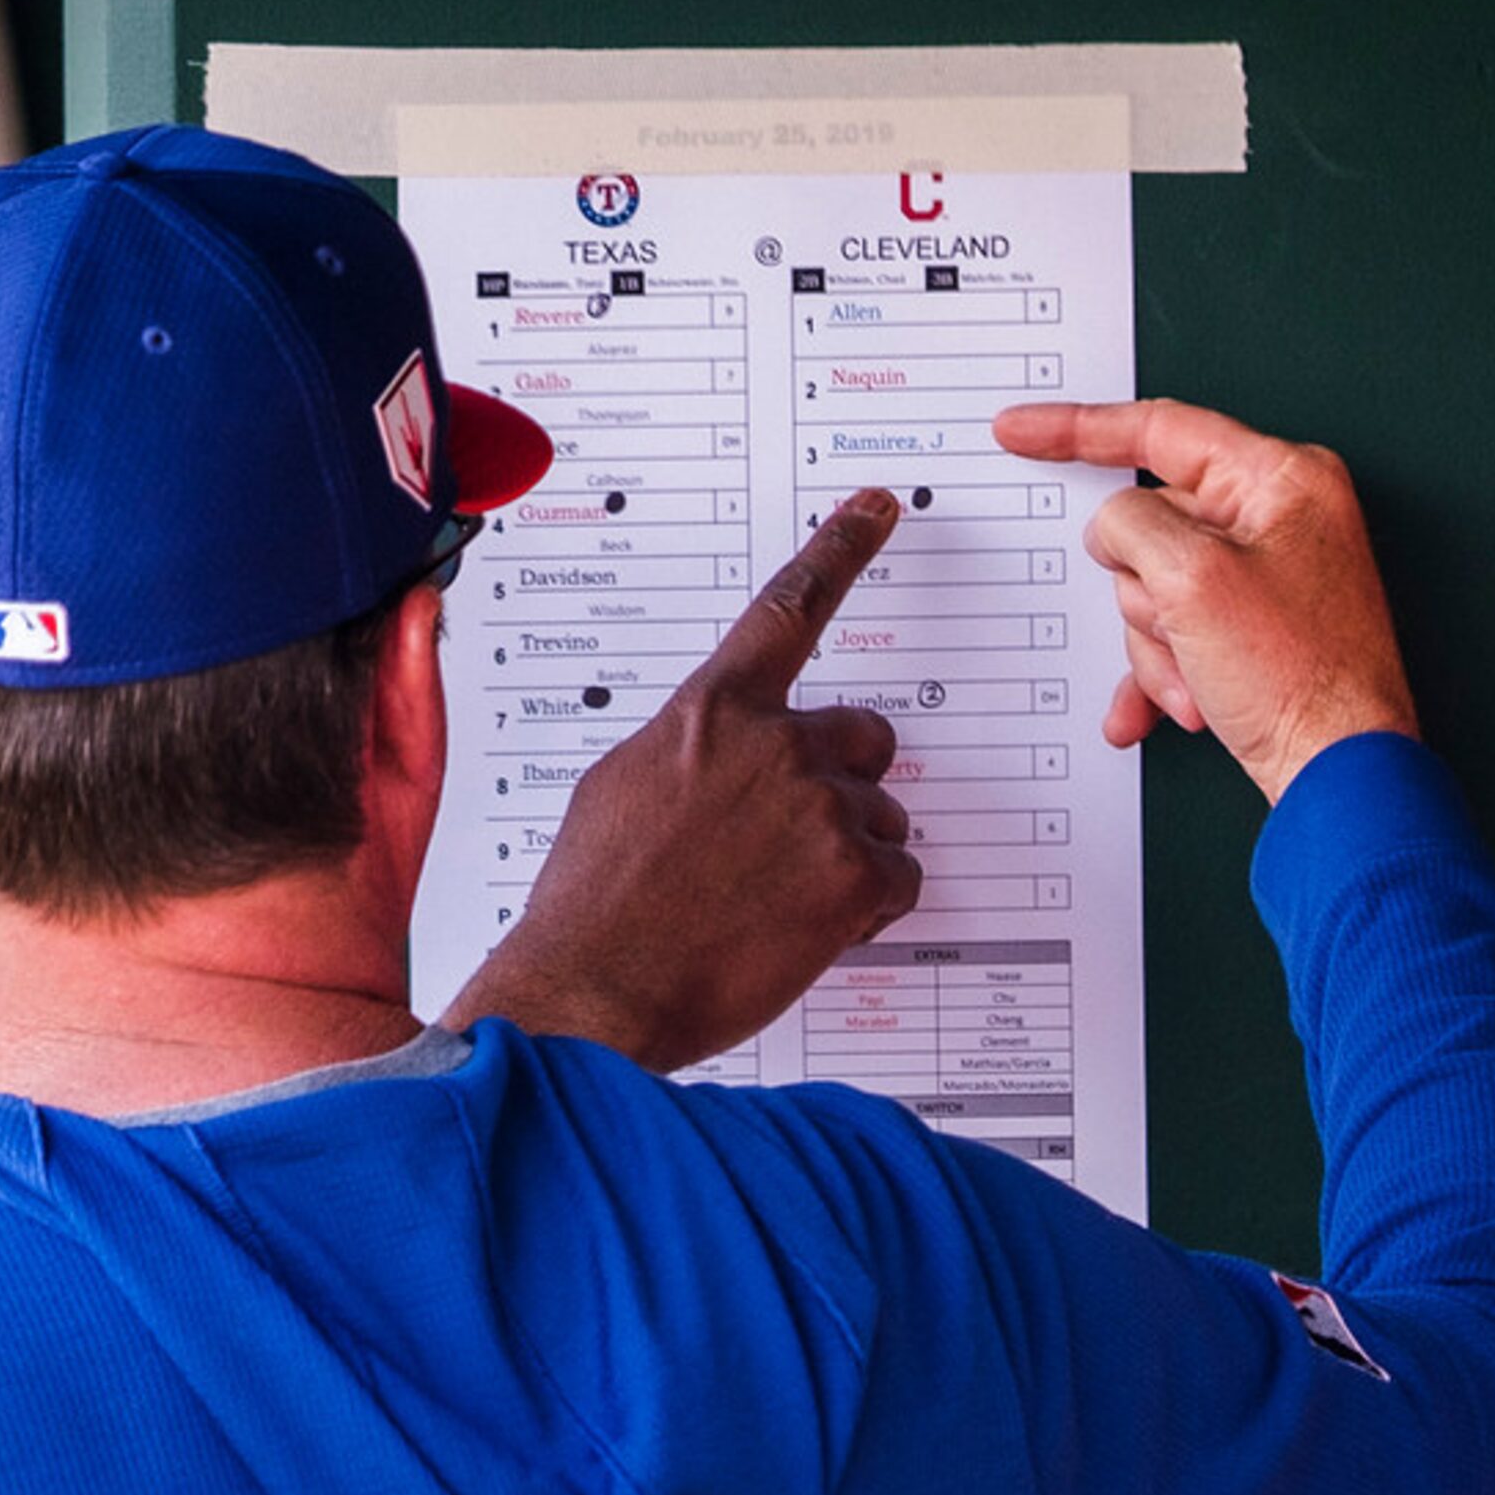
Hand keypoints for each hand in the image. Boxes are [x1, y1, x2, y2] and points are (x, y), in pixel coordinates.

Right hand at [441, 492, 921, 1071]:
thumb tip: (720, 762)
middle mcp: (775, 745)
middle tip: (790, 844)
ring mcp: (821, 808)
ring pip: (882, 818)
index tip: (877, 508)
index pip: (787, 610)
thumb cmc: (595, 901)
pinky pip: (900, 880)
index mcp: (711, 713)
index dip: (840, 551)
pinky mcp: (854, 877)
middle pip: (865, 737)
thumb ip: (691, 752)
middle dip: (842, 784)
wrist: (595, 986)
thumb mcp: (622, 790)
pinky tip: (801, 931)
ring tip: (774, 903)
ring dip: (847, 858)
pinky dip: (864, 911)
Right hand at [995, 399, 1420, 803]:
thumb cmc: (1298, 678)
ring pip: (1153, 589)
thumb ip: (1132, 526)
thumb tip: (1112, 528)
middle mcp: (1277, 518)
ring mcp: (1265, 574)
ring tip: (1199, 681)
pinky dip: (1164, 674)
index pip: (1158, 431)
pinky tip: (1173, 704)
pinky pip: (1176, 634)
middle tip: (1180, 631)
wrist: (1339, 772)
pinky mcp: (1254, 626)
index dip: (1076, 430)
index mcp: (1280, 480)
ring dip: (1157, 647)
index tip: (1019, 431)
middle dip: (1144, 595)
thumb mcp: (1192, 580)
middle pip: (1149, 527)